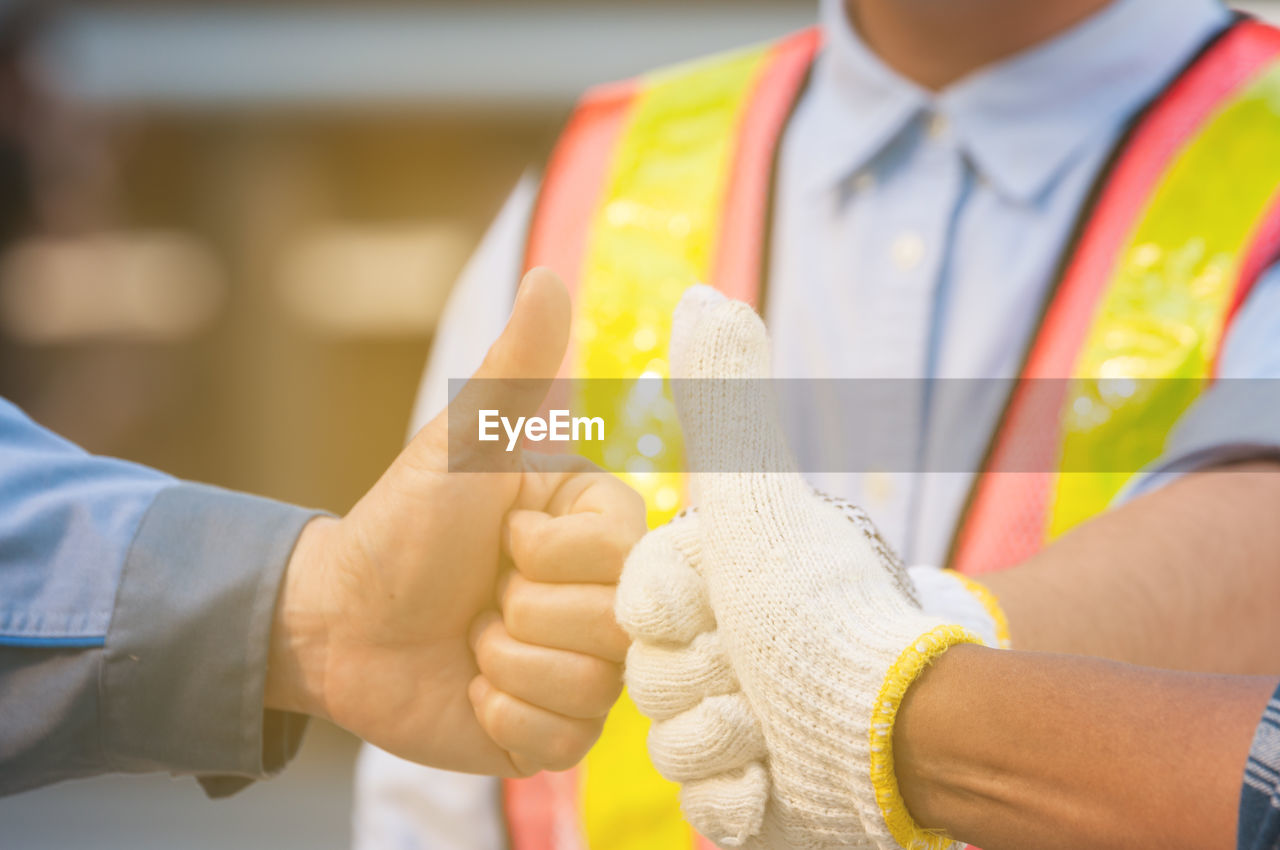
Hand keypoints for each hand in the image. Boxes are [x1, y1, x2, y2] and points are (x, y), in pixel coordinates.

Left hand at [266, 267, 645, 776]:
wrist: (338, 622)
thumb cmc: (402, 525)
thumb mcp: (462, 447)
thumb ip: (516, 371)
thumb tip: (551, 275)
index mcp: (598, 528)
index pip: (624, 555)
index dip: (552, 554)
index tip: (505, 538)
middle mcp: (604, 598)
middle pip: (614, 627)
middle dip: (521, 613)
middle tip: (481, 594)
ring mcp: (583, 667)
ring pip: (592, 688)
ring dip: (504, 664)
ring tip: (470, 639)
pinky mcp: (556, 729)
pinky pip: (564, 740)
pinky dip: (503, 717)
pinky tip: (473, 689)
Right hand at [616, 286, 977, 848]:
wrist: (896, 724)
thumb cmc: (820, 607)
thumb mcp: (757, 498)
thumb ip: (725, 402)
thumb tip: (703, 291)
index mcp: (705, 586)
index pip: (625, 609)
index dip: (664, 616)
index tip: (715, 612)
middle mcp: (712, 648)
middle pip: (645, 682)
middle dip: (701, 682)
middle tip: (757, 676)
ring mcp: (729, 722)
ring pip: (667, 746)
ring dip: (724, 740)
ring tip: (776, 729)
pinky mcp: (745, 792)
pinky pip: (701, 804)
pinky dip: (740, 795)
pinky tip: (779, 776)